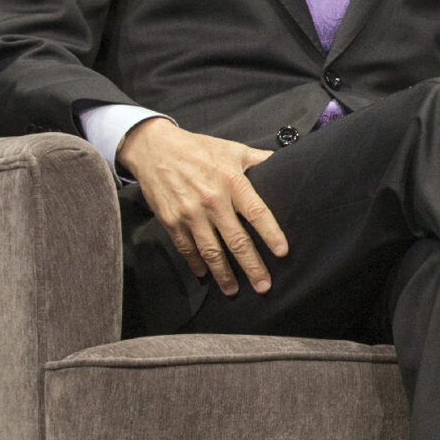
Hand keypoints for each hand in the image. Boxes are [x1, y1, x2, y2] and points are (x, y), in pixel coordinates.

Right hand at [117, 117, 284, 295]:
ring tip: (234, 290)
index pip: (257, 213)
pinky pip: (187, 248)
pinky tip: (206, 274)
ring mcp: (190, 213)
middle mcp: (212, 201)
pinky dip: (197, 264)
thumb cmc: (199, 149)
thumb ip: (259, 159)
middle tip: (264, 286)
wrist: (154, 149)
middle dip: (251, 266)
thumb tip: (284, 163)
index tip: (282, 253)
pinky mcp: (171, 221)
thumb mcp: (233, 149)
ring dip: (224, 274)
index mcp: (232, 182)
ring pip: (211, 251)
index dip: (271, 234)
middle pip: (236, 240)